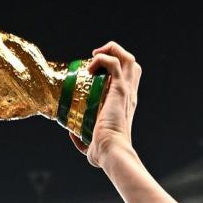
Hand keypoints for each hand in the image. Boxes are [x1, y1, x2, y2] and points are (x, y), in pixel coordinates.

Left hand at [71, 42, 140, 167]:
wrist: (111, 151)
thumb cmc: (104, 152)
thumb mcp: (92, 144)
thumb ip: (83, 140)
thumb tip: (72, 135)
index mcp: (125, 104)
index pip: (128, 78)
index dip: (113, 69)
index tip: (94, 72)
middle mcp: (129, 95)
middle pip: (131, 63)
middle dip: (114, 53)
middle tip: (95, 60)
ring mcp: (126, 90)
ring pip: (127, 57)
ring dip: (110, 50)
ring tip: (94, 57)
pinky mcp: (119, 89)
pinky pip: (114, 62)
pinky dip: (102, 58)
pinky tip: (89, 67)